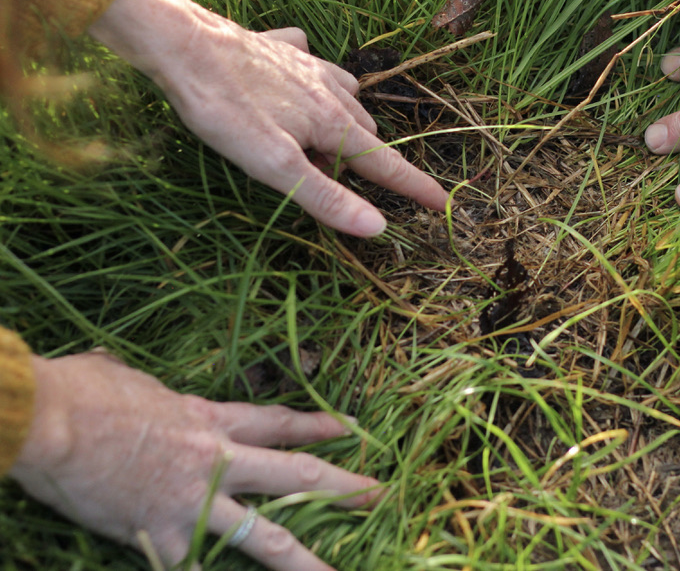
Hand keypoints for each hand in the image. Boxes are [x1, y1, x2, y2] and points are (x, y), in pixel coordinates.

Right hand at [10, 350, 379, 570]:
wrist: (51, 422)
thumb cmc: (83, 390)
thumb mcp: (128, 377)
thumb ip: (147, 390)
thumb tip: (126, 378)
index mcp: (210, 418)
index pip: (280, 422)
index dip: (318, 425)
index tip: (350, 429)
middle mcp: (218, 460)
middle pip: (294, 473)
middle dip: (341, 485)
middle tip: (378, 493)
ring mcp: (196, 503)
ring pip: (265, 536)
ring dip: (304, 559)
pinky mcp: (165, 538)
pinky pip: (195, 568)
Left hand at [88, 0, 448, 237]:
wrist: (181, 44)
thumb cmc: (225, 109)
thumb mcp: (274, 165)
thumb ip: (325, 196)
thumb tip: (376, 227)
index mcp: (332, 122)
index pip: (383, 163)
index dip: (413, 186)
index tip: (441, 203)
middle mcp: (328, 90)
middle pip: (365, 130)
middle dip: (365, 156)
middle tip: (335, 180)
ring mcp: (304, 64)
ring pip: (346, 93)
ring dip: (346, 117)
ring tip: (323, 137)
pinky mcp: (277, 46)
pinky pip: (309, 61)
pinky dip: (313, 75)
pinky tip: (296, 77)